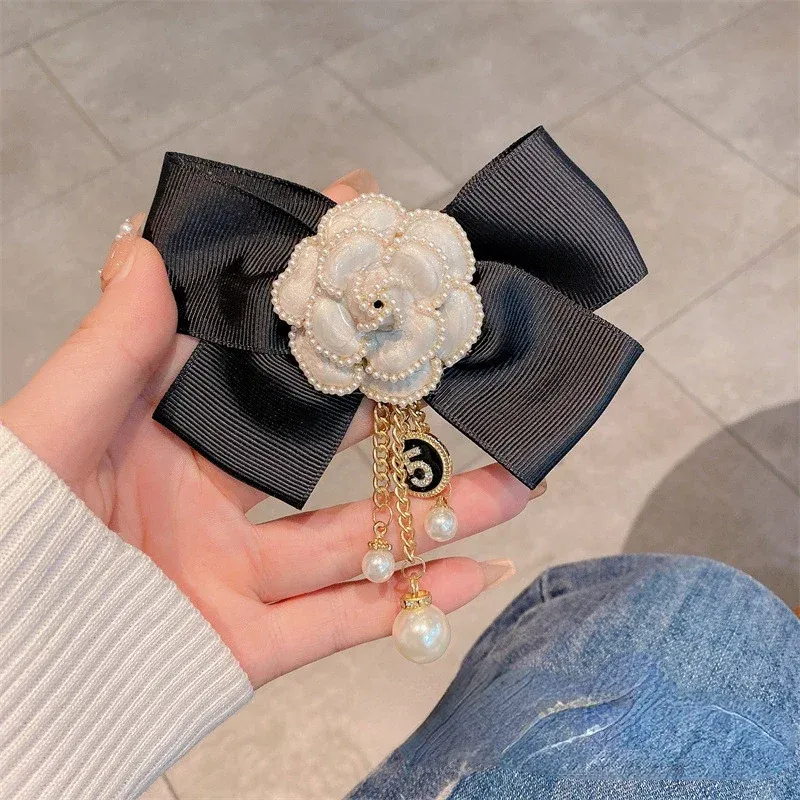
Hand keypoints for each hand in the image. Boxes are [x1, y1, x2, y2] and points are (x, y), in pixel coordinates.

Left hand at [1, 170, 544, 687]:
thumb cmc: (2, 536)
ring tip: (514, 486)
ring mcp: (231, 573)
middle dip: (400, 419)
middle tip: (468, 376)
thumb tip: (142, 245)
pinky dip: (405, 606)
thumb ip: (110, 347)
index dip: (312, 313)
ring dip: (434, 518)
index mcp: (160, 436)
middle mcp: (206, 499)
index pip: (256, 362)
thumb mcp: (50, 429)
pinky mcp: (243, 645)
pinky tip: (472, 577)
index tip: (372, 261)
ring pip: (351, 543)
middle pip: (327, 455)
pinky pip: (336, 626)